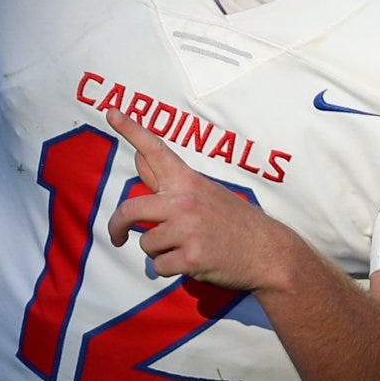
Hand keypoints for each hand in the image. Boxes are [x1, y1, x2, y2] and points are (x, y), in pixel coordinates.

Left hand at [104, 108, 278, 289]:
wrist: (269, 252)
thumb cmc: (234, 221)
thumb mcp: (205, 192)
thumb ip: (168, 181)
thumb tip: (138, 159)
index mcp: (188, 181)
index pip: (155, 150)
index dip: (130, 129)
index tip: (110, 111)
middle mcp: (184, 201)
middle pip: (129, 209)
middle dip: (116, 226)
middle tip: (116, 237)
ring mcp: (188, 229)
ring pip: (145, 243)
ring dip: (158, 251)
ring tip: (183, 248)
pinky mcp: (192, 258)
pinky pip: (159, 266)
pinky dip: (169, 269)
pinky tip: (191, 263)